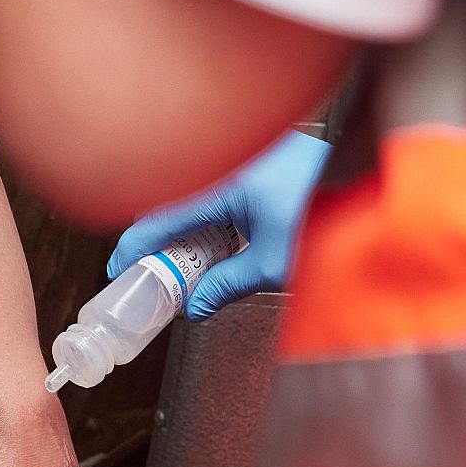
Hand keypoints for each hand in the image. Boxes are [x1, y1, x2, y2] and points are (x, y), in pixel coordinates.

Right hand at [107, 131, 330, 320]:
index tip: (120, 275)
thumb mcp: (273, 260)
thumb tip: (195, 306)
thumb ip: (228, 285)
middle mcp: (206, 171)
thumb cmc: (314, 200)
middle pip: (157, 214)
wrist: (345, 160)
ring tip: (187, 263)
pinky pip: (195, 194)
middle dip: (153, 248)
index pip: (150, 227)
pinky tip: (212, 240)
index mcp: (209, 191)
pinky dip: (193, 220)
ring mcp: (215, 165)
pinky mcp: (227, 163)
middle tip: (157, 276)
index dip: (129, 255)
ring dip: (174, 234)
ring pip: (176, 203)